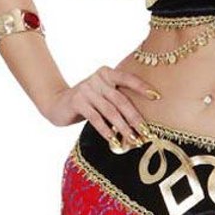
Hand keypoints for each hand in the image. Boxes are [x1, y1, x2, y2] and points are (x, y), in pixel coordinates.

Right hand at [44, 66, 159, 142]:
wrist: (57, 103)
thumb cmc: (87, 102)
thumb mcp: (102, 95)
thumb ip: (117, 98)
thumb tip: (143, 119)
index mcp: (106, 73)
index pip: (128, 79)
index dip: (142, 87)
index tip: (157, 97)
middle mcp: (97, 78)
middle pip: (121, 100)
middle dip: (135, 118)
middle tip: (147, 132)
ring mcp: (86, 89)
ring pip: (110, 111)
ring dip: (123, 128)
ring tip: (134, 140)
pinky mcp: (77, 101)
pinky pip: (96, 118)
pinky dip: (106, 131)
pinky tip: (113, 141)